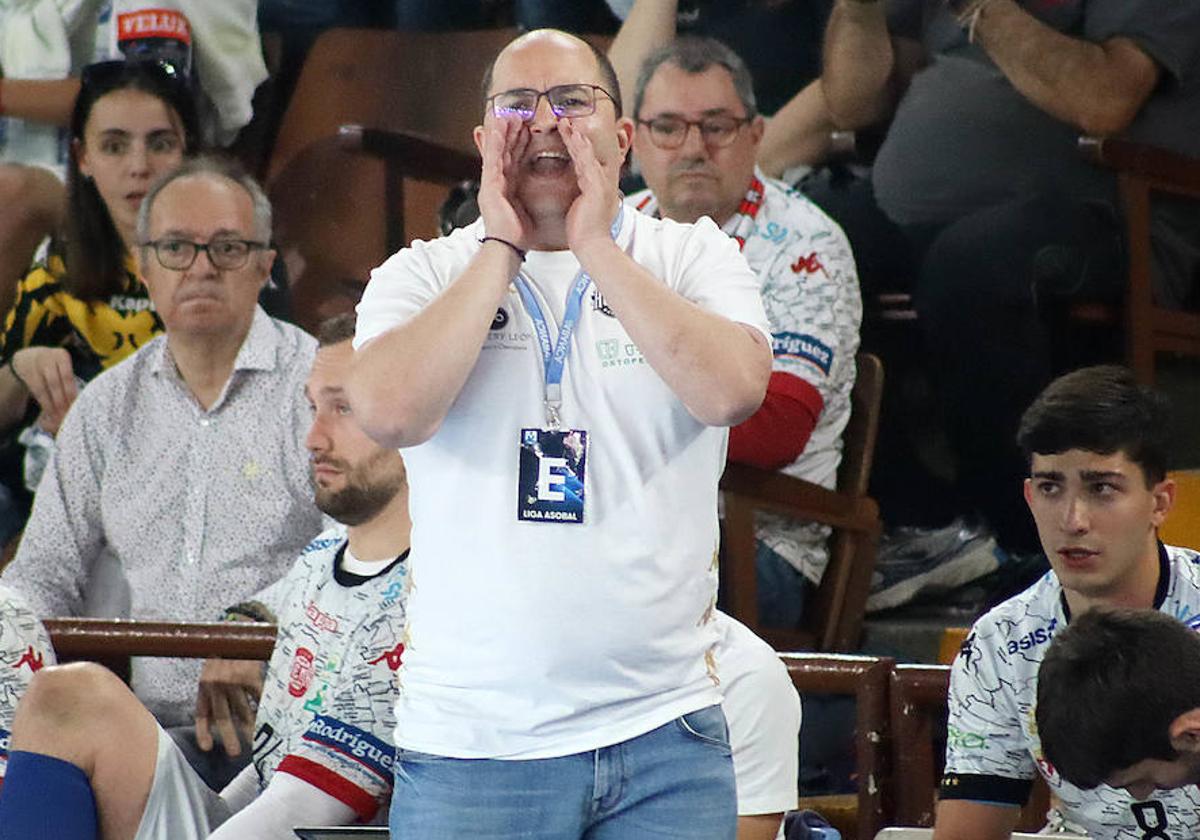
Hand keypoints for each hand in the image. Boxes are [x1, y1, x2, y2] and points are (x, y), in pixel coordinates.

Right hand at [10, 346, 76, 433]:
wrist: (27, 358)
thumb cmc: (54, 366)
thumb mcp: (62, 365)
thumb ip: (70, 380)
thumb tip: (83, 403)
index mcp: (62, 356)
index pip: (67, 377)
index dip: (71, 393)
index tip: (77, 406)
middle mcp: (47, 359)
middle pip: (55, 384)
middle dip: (62, 401)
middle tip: (69, 415)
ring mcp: (34, 367)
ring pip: (44, 390)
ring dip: (52, 406)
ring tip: (60, 418)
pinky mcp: (27, 376)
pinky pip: (36, 393)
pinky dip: (45, 404)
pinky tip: (50, 413)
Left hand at [194, 657, 264, 757]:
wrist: (238, 624)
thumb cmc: (226, 647)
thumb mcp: (212, 667)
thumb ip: (215, 686)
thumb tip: (226, 709)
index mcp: (204, 684)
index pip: (202, 713)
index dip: (203, 732)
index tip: (207, 748)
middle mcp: (216, 685)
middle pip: (223, 717)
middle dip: (229, 738)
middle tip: (235, 754)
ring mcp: (233, 681)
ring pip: (243, 711)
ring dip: (249, 728)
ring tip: (256, 741)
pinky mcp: (249, 675)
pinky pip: (258, 697)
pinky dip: (264, 708)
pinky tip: (270, 718)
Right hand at [476, 115, 533, 248]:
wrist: (507, 249)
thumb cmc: (518, 235)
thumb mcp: (527, 210)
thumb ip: (528, 198)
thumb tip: (537, 197)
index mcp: (506, 187)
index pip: (514, 159)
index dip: (519, 142)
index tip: (526, 127)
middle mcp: (496, 183)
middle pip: (504, 151)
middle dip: (510, 132)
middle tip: (516, 113)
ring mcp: (491, 184)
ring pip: (496, 152)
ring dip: (501, 133)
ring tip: (506, 114)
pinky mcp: (489, 187)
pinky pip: (491, 161)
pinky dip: (494, 145)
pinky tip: (497, 131)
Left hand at [561, 119, 620, 255]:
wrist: (592, 246)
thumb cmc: (584, 232)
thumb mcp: (579, 208)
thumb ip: (579, 197)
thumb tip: (576, 195)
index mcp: (595, 186)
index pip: (583, 160)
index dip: (575, 145)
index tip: (565, 133)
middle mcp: (601, 181)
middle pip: (586, 153)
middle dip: (575, 136)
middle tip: (564, 120)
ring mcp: (601, 183)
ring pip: (587, 154)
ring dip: (576, 137)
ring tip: (566, 122)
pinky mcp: (597, 187)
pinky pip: (587, 162)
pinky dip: (580, 148)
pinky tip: (574, 136)